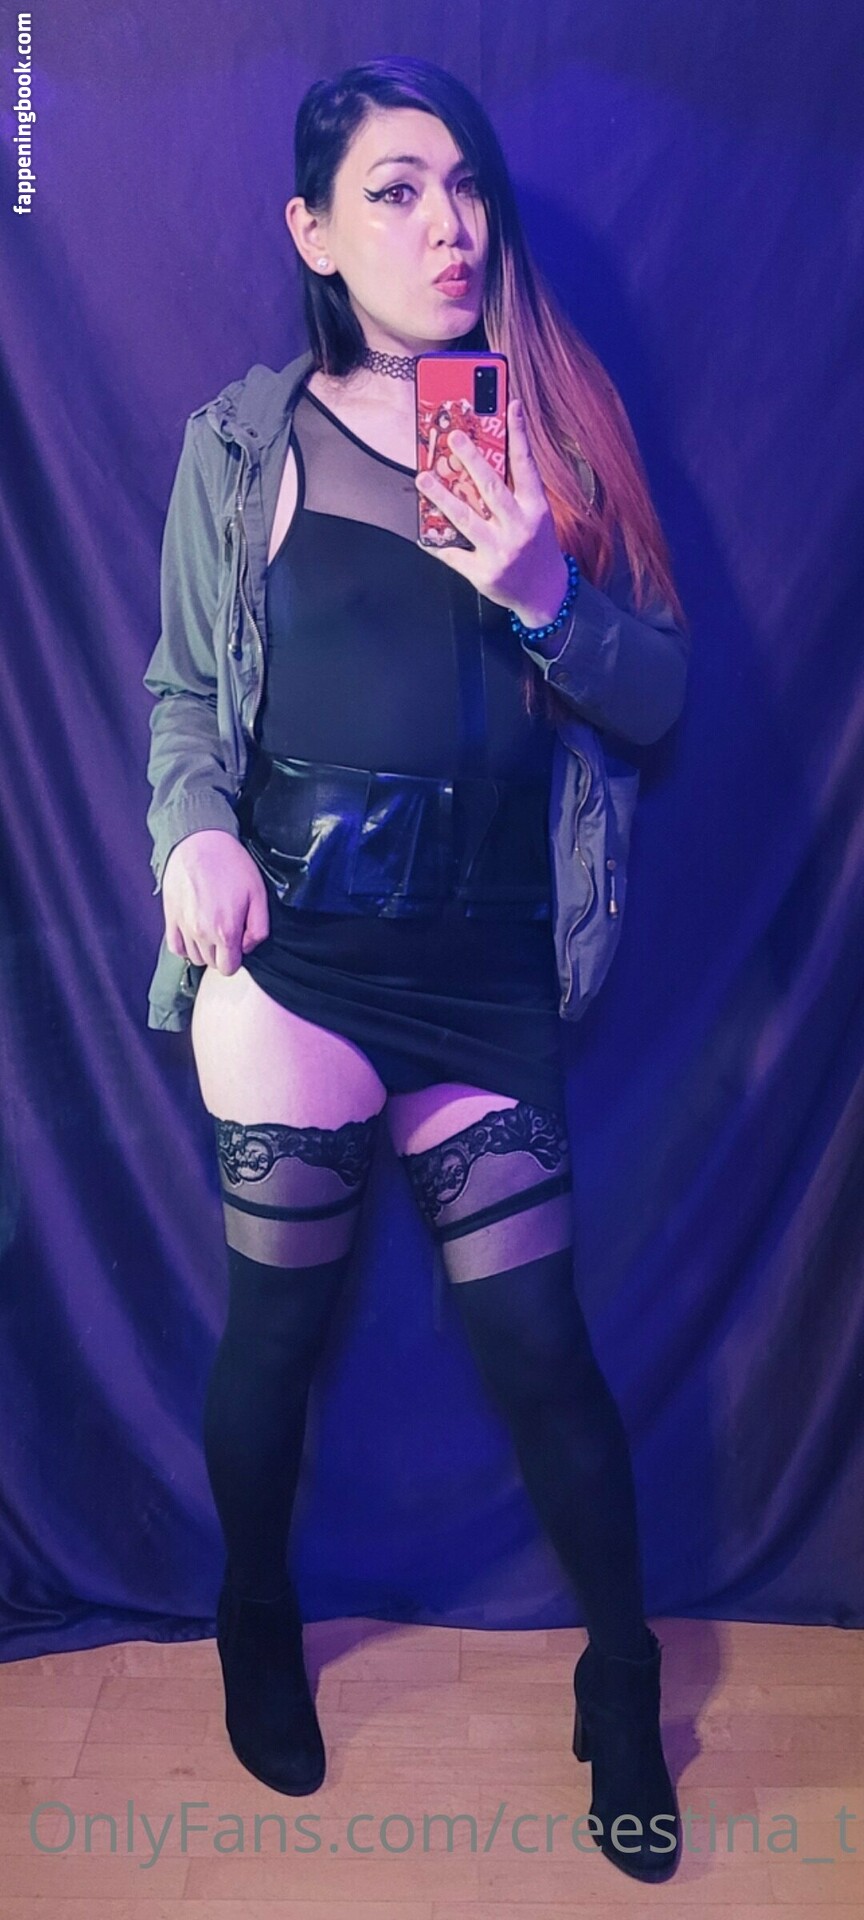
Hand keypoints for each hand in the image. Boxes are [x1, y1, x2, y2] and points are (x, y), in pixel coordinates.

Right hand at [162, 829, 269, 973]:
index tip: (239, 942)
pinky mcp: (170, 918)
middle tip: (227, 931)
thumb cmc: (232, 865)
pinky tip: (195, 933)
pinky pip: (176, 947)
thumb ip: (258, 929)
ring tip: (212, 928)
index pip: (229, 968)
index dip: (236, 958)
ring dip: (204, 949)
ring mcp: (183, 927)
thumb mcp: (258, 895)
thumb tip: (246, 948)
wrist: (200, 842)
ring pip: (194, 958)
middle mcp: (202, 934)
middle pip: (212, 963)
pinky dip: (186, 946)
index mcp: (226, 931)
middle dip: (221, 953)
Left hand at [415, 399, 568, 626]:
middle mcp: (519, 528)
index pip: (527, 465)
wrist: (546, 595)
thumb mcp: (536, 516)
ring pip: (466, 518)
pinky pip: (453, 554)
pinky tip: (420, 531)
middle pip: (492, 488)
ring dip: (441, 496)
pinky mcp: (483, 573)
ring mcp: (501, 552)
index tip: (511, 405)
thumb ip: (515, 491)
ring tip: (423, 478)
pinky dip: (435, 542)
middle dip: (471, 459)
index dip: (520, 434)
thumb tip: (483, 459)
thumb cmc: (536, 547)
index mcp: (536, 509)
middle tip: (453, 436)